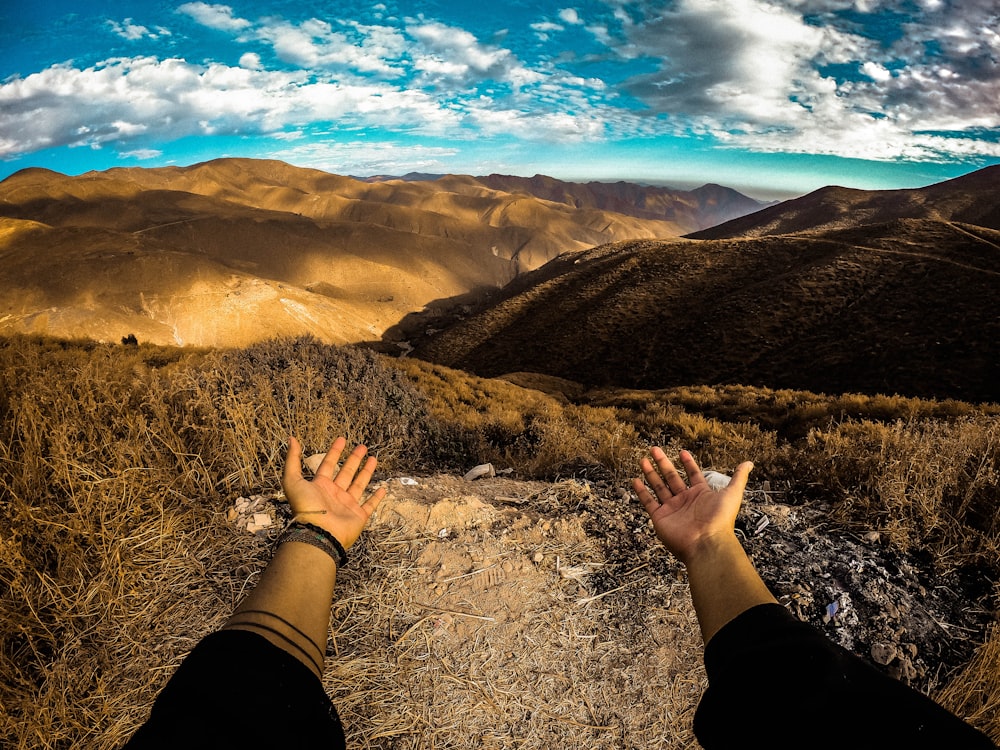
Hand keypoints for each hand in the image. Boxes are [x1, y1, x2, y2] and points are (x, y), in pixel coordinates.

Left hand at [282, 436, 385, 548]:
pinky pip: (370, 505)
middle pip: (346, 472)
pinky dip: (376, 498)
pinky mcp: (358, 516)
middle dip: (354, 459)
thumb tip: (291, 439)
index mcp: (320, 486)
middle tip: (362, 446)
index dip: (334, 452)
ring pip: (359, 485)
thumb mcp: (292, 480)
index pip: (328, 465)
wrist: (318, 533)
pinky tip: (382, 488)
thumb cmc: (305, 508)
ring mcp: (346, 505)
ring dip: (366, 472)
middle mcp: (334, 495)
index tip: (342, 439)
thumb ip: (292, 460)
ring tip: (373, 459)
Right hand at [632, 447, 752, 564]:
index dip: (688, 463)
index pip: (693, 474)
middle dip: (663, 463)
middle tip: (654, 449)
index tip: (682, 452)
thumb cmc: (720, 520)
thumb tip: (749, 463)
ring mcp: (672, 508)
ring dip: (650, 473)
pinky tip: (636, 480)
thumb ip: (739, 478)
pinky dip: (641, 492)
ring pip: (658, 487)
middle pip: (671, 477)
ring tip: (643, 459)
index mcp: (700, 494)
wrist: (706, 543)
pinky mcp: (660, 517)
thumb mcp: (732, 494)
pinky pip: (648, 502)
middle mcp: (685, 500)